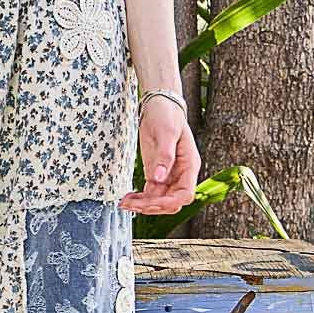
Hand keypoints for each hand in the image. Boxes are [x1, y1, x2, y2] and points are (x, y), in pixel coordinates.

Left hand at [118, 97, 200, 215]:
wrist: (159, 105)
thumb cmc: (167, 115)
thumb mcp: (166, 133)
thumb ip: (164, 157)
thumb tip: (158, 178)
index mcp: (189, 166)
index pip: (185, 195)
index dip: (169, 203)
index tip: (150, 203)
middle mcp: (181, 174)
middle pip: (170, 202)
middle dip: (151, 206)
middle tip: (131, 205)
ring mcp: (168, 176)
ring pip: (158, 200)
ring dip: (142, 205)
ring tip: (124, 203)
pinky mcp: (156, 174)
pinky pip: (149, 194)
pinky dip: (138, 199)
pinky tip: (126, 199)